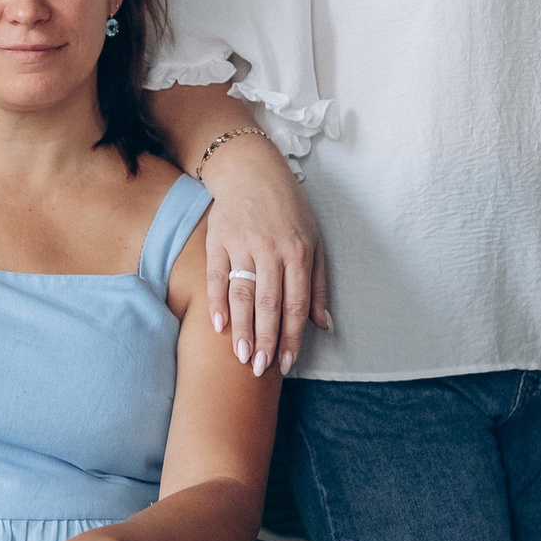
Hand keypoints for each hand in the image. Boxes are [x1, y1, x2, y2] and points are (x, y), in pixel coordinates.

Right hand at [200, 142, 331, 375]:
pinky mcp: (218, 240)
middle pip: (268, 304)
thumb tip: (324, 325)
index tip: (286, 364)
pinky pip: (216, 277)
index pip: (295, 304)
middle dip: (265, 340)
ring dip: (241, 329)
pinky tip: (218, 326)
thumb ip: (317, 284)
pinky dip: (217, 302)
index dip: (291, 337)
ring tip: (239, 357)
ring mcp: (243, 245)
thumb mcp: (314, 241)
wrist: (250, 170)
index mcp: (298, 253)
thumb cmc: (288, 209)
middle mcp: (272, 250)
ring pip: (243, 294)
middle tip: (259, 369)